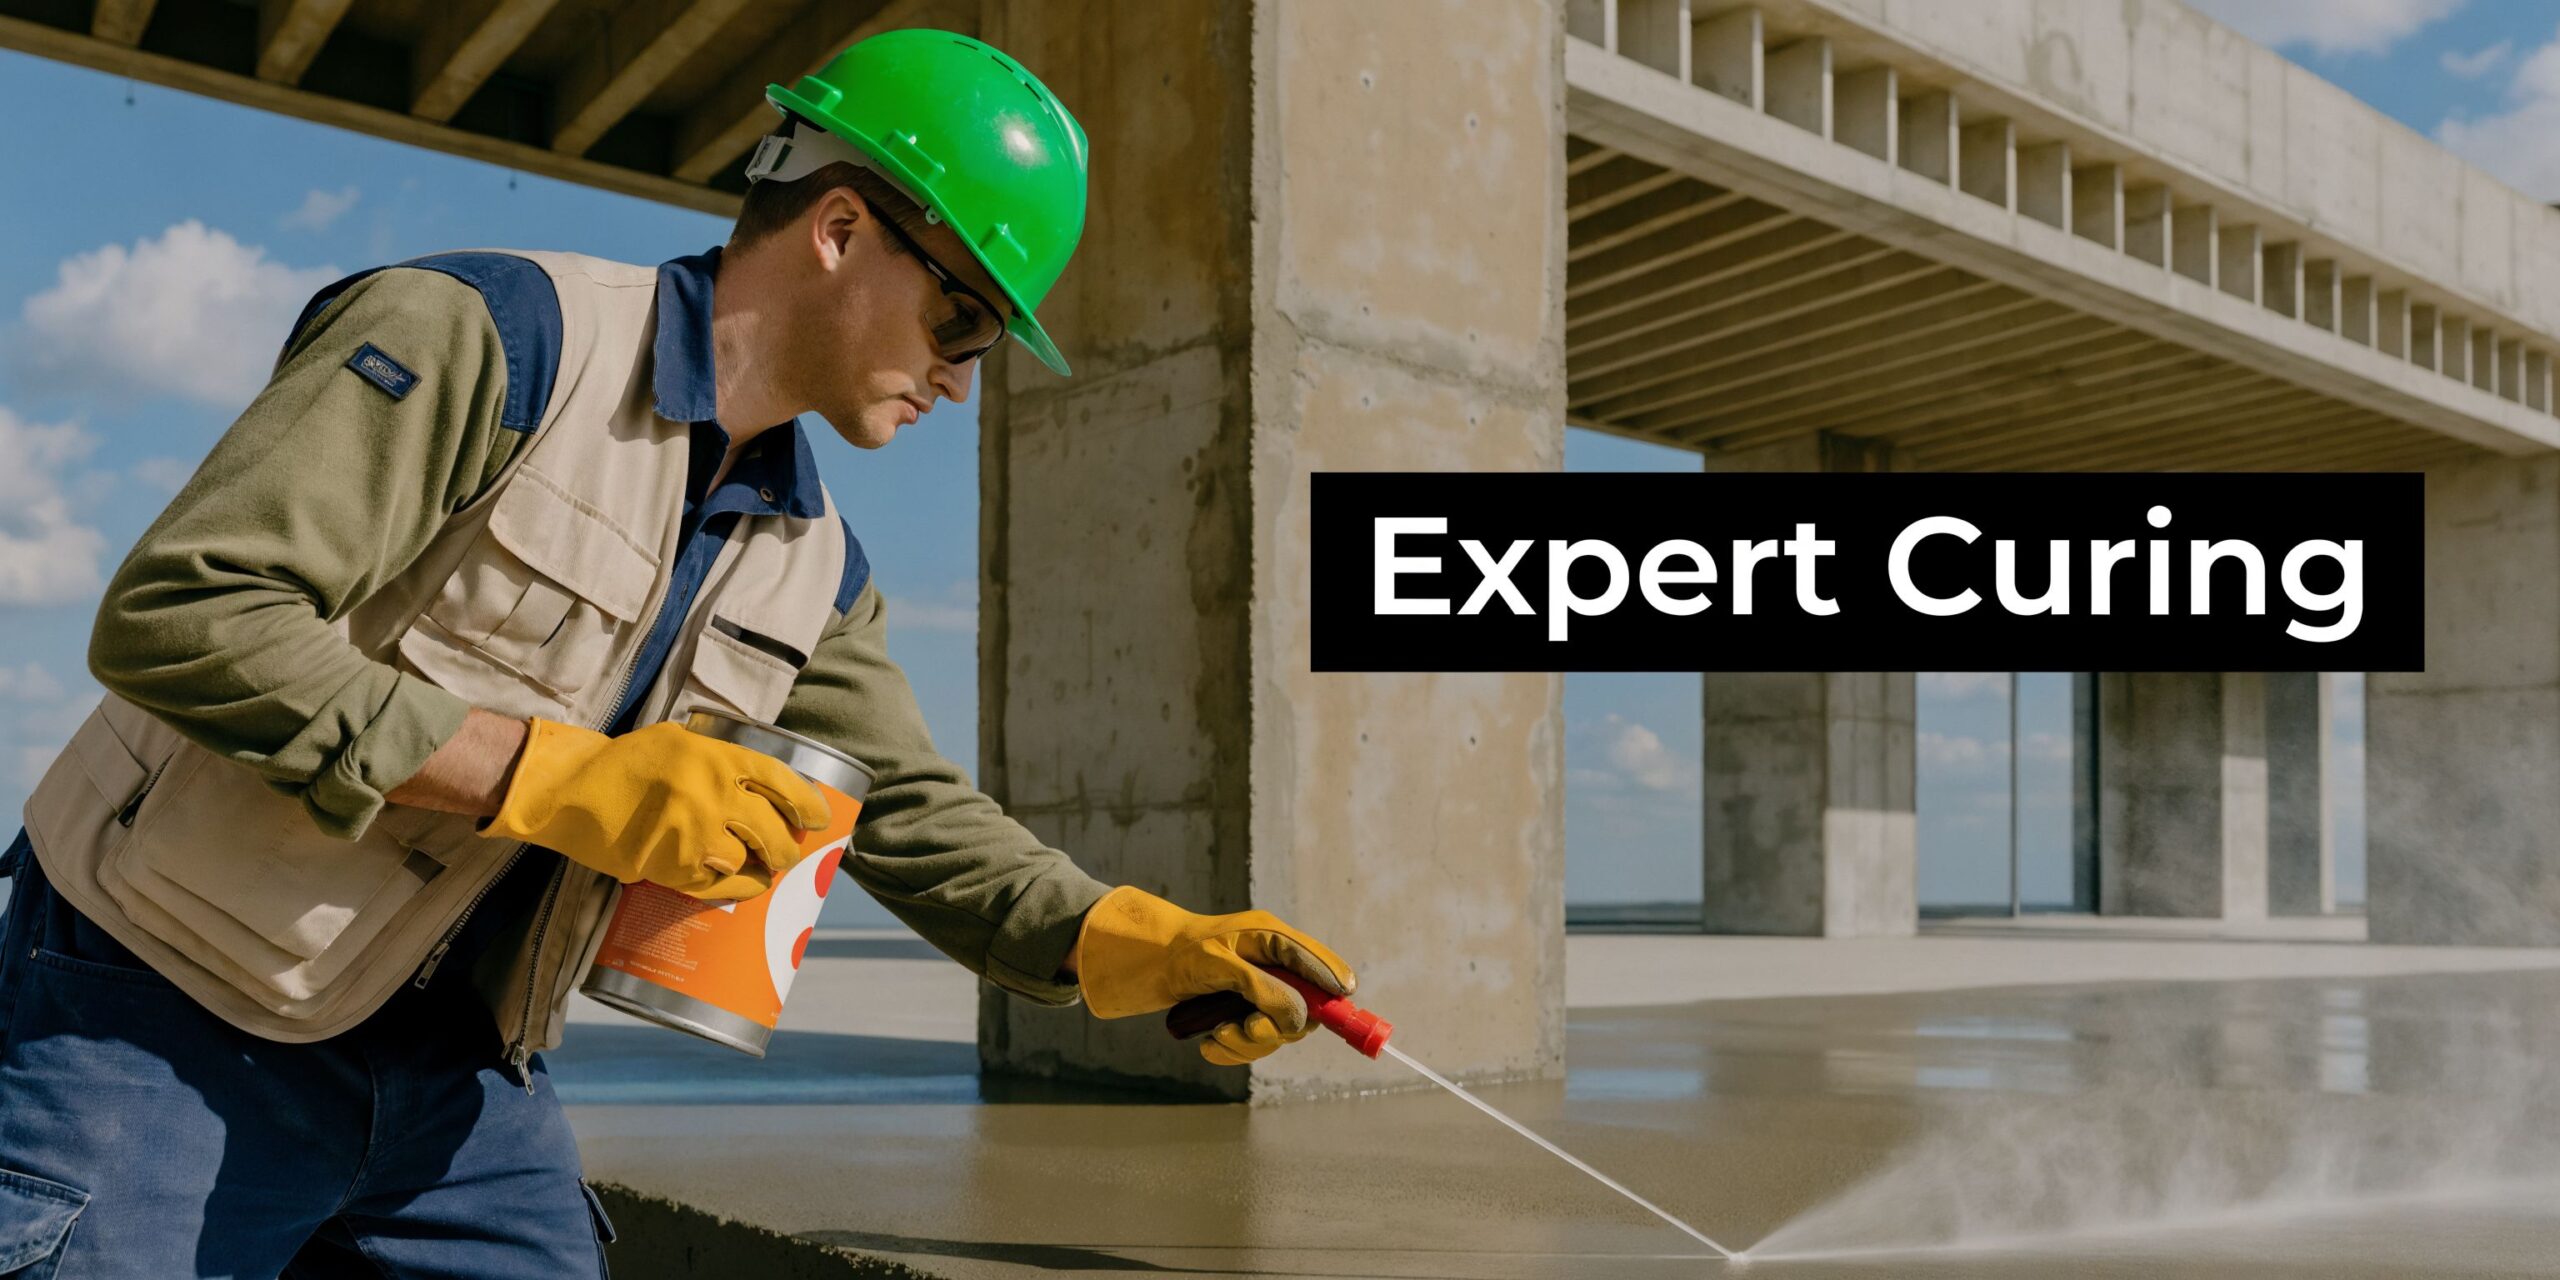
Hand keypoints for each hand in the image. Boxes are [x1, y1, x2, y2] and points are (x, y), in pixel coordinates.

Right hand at [477, 718, 830, 900]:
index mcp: (715, 756)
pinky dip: (736, 888)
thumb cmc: (627, 763)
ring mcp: (692, 833)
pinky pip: (718, 886)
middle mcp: (710, 794)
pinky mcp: (671, 866)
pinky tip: (743, 885)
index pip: (780, 781)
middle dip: (788, 848)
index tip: (819, 819)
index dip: (807, 804)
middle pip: (772, 830)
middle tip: (789, 853)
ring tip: (764, 870)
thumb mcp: (681, 741)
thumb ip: (722, 760)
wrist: (569, 790)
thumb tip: (767, 789)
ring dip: (760, 870)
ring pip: (747, 861)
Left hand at [1072, 885, 1354, 1065]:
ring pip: (1276, 1034)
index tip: (1339, 1008)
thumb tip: (1300, 1015)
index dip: (1334, 988)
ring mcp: (1257, 993)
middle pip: (1305, 1010)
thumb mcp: (1221, 966)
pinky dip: (1230, 1050)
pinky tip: (1208, 1044)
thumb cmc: (1180, 954)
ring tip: (1217, 1036)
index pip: (1320, 965)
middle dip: (1277, 1027)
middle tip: (1248, 1028)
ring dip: (1247, 1043)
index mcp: (1274, 940)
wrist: (1140, 965)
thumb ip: (1263, 987)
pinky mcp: (1239, 1014)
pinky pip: (1251, 1044)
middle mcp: (1272, 967)